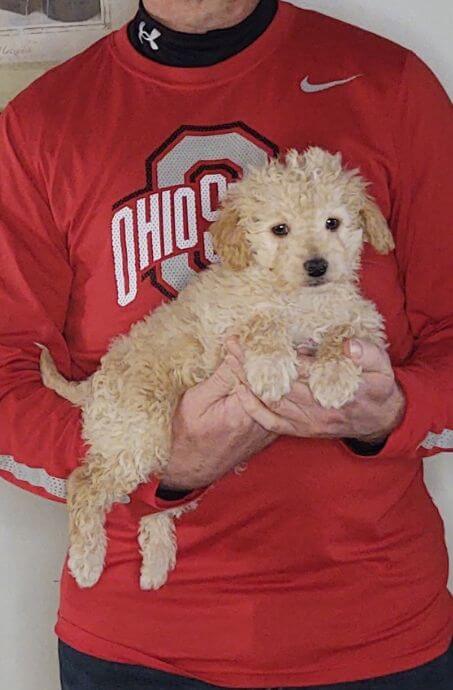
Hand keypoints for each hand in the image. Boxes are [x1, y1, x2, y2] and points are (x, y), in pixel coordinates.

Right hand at [159, 350, 276, 490]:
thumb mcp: (196, 401)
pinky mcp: (269, 431)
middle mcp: (263, 422)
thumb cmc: (187, 435)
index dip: (251, 351)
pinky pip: (275, 404)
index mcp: (244, 412)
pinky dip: (271, 388)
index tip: (242, 338)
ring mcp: (269, 428)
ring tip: (262, 351)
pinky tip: (264, 374)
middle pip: (272, 381)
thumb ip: (221, 377)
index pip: (258, 372)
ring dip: (270, 372)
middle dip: (265, 359)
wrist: (191, 469)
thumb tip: (238, 351)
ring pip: (276, 392)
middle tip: (257, 339)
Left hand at [234, 339, 405, 442]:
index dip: (278, 355)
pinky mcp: (303, 430)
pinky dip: (253, 409)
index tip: (257, 337)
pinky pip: (272, 423)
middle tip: (232, 343)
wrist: (381, 420)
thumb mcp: (383, 367)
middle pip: (279, 385)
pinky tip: (239, 391)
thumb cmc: (378, 387)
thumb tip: (350, 346)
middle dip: (252, 364)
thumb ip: (369, 354)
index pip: (302, 371)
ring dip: (247, 382)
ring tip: (229, 359)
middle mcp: (319, 409)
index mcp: (339, 390)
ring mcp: (309, 422)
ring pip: (271, 402)